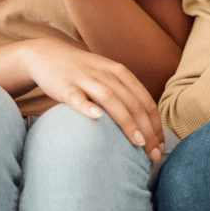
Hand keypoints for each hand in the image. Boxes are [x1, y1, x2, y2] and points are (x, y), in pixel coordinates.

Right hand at [21, 39, 164, 161]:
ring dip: (127, 122)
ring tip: (138, 143)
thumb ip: (125, 95)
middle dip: (147, 131)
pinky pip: (77, 97)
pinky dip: (87, 107)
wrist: (48, 55)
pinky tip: (97, 118)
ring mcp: (86, 79)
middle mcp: (107, 75)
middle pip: (133, 104)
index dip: (156, 126)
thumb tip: (145, 127)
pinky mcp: (65, 86)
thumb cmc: (83, 73)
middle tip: (154, 155)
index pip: (146, 102)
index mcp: (121, 74)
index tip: (161, 148)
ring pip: (111, 100)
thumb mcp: (108, 77)